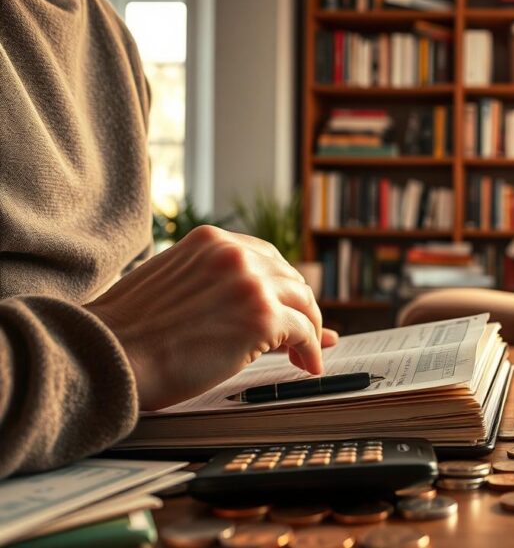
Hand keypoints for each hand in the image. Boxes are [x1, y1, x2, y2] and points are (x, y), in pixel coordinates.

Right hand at [85, 226, 338, 410]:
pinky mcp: (262, 316)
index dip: (281, 287)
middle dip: (299, 309)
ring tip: (305, 355)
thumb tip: (258, 307)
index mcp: (211, 241)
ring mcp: (251, 283)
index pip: (265, 257)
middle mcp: (235, 253)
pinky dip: (311, 351)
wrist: (108, 356)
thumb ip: (214, 286)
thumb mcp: (174, 286)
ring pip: (304, 303)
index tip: (289, 308)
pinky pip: (304, 332)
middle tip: (303, 336)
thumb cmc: (130, 334)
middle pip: (290, 279)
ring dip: (309, 331)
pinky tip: (307, 366)